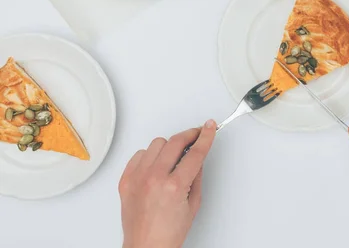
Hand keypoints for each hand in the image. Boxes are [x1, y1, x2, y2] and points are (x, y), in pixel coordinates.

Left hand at [119, 120, 216, 247]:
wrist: (146, 246)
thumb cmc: (168, 233)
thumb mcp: (193, 203)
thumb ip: (196, 176)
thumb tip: (197, 157)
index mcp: (174, 186)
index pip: (195, 152)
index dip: (205, 136)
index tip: (209, 127)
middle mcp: (154, 179)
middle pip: (175, 141)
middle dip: (190, 135)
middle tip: (196, 135)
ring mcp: (137, 178)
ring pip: (156, 144)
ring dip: (169, 146)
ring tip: (174, 157)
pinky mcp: (126, 180)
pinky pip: (139, 154)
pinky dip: (150, 156)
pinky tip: (156, 164)